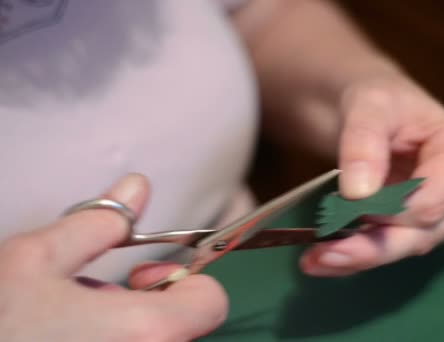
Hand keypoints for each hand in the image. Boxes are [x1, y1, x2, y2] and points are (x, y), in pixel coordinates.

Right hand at [0, 174, 227, 341]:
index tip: (141, 277)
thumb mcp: (32, 262)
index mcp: (146, 332)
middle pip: (181, 327)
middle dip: (145, 306)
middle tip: (96, 299)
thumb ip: (96, 223)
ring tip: (69, 326)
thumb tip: (136, 189)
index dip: (184, 281)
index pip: (211, 301)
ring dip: (125, 329)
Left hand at [300, 73, 443, 275]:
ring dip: (358, 257)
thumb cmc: (380, 101)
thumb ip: (364, 140)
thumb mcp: (368, 103)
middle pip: (421, 233)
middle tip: (324, 252)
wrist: (374, 112)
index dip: (392, 210)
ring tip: (314, 260)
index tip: (349, 207)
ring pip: (403, 247)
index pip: (434, 200)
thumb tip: (358, 193)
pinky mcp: (417, 226)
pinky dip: (353, 257)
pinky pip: (388, 248)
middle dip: (371, 246)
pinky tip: (320, 261)